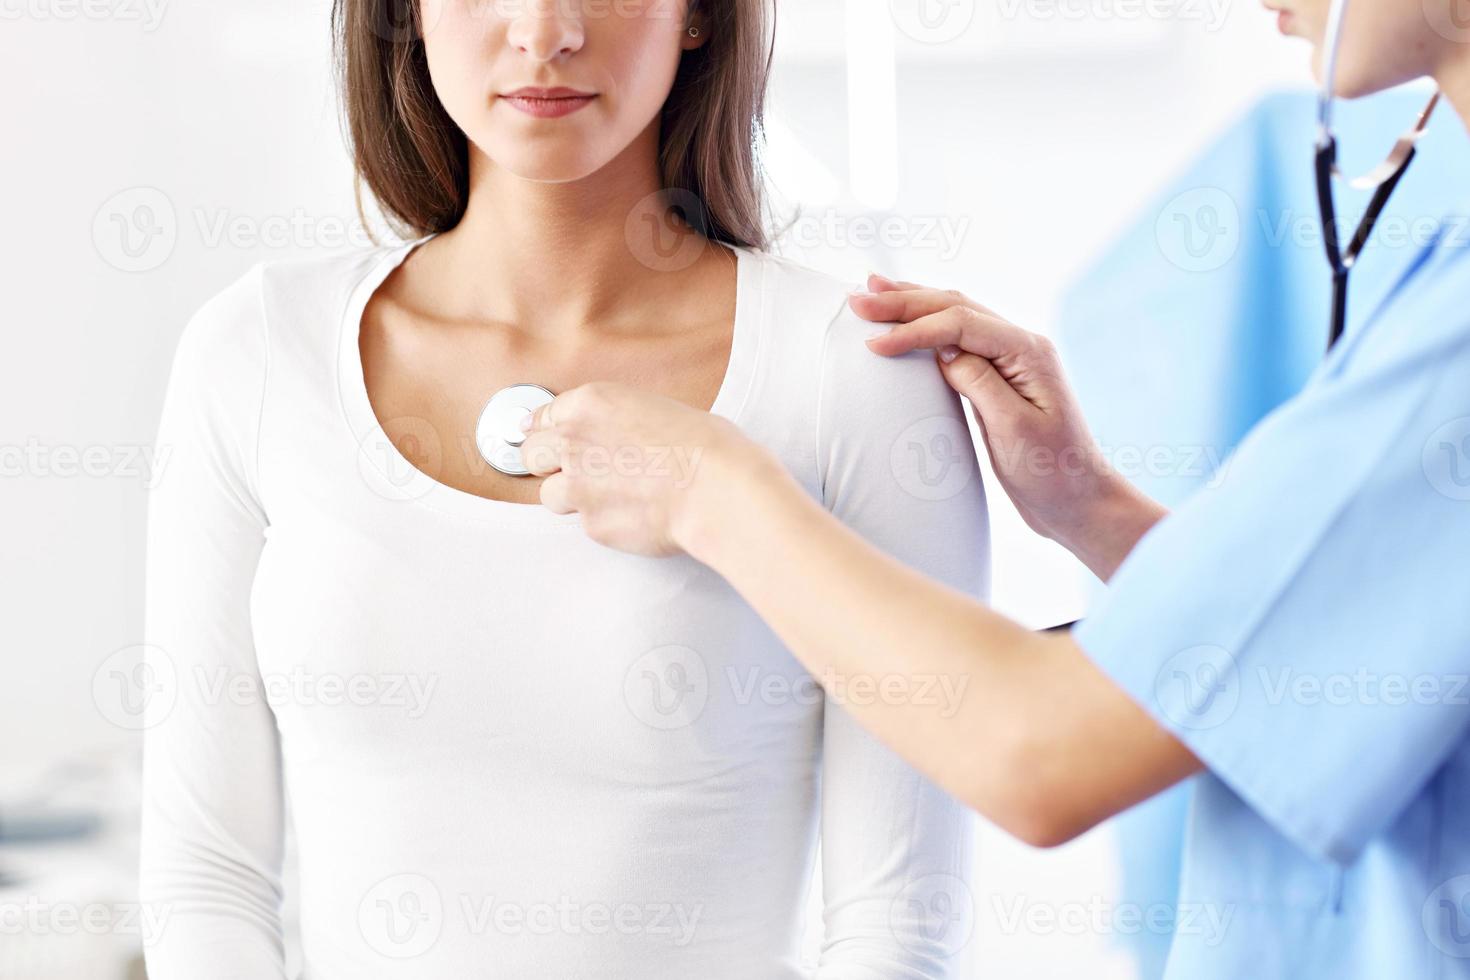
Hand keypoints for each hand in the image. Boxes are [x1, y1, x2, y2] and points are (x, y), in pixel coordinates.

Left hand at [520, 381, 785, 557]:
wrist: (717, 488)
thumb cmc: (704, 445)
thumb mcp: (654, 408)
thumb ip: (615, 420)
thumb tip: (607, 434)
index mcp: (590, 403)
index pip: (542, 416)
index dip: (547, 430)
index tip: (547, 439)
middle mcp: (574, 442)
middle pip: (531, 454)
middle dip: (547, 463)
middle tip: (573, 470)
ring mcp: (578, 487)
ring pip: (549, 495)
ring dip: (572, 497)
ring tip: (610, 496)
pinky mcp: (592, 525)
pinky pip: (586, 524)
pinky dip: (605, 522)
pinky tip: (635, 514)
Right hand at [850, 275, 1164, 579]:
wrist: (1078, 500)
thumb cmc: (1051, 472)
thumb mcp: (1013, 429)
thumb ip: (978, 382)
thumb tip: (942, 350)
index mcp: (1028, 352)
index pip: (961, 324)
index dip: (914, 329)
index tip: (873, 343)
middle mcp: (1021, 345)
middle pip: (956, 306)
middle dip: (905, 300)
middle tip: (860, 297)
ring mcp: (1011, 360)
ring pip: (956, 316)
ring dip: (914, 304)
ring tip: (874, 291)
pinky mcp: (999, 377)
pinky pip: (958, 340)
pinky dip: (927, 328)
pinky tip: (906, 323)